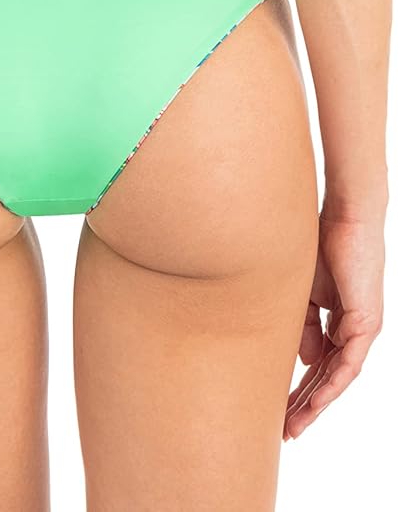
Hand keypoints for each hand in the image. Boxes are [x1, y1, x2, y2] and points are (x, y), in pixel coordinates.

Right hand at [284, 207, 384, 438]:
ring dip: (317, 403)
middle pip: (328, 376)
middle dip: (305, 404)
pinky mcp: (367, 323)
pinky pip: (349, 364)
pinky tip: (317, 402)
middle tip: (284, 429)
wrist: (343, 216)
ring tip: (295, 425)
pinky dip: (332, 385)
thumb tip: (305, 360)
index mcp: (339, 320)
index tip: (279, 408)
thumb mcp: (304, 292)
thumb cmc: (321, 244)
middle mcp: (353, 329)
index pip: (320, 363)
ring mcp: (362, 328)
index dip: (300, 387)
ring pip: (339, 377)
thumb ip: (305, 326)